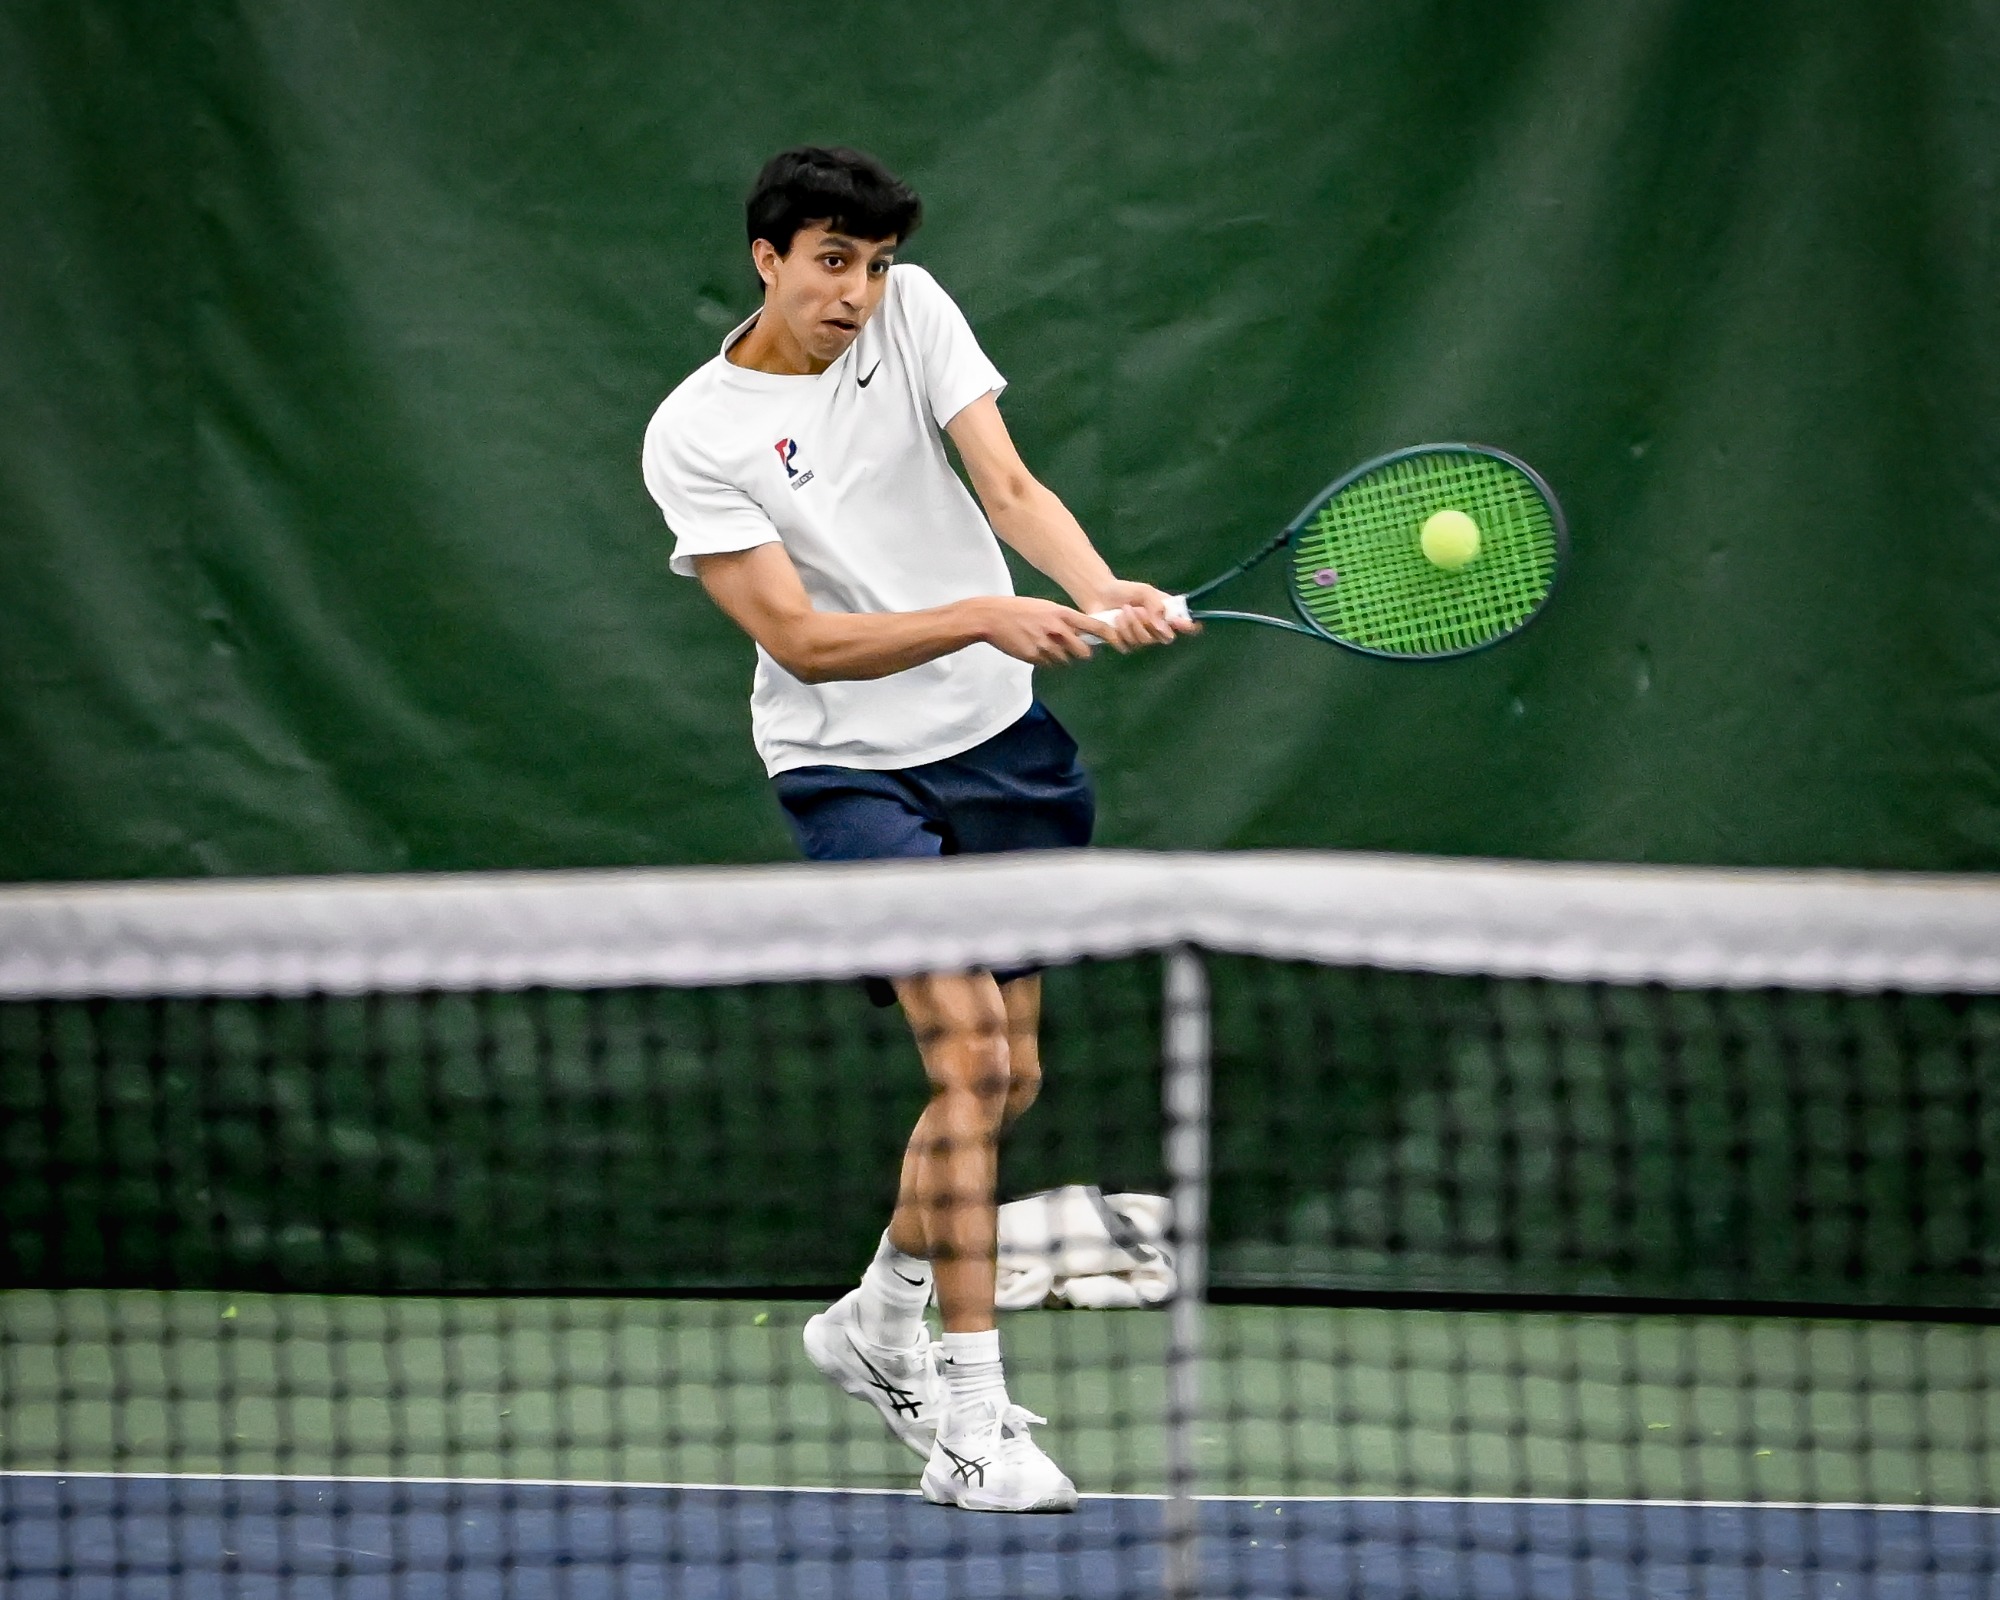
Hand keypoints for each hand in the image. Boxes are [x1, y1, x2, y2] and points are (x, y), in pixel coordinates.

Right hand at [971, 596, 1112, 666]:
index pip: (1092, 625)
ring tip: (1044, 644)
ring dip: (1059, 656)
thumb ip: (1062, 619)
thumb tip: (1079, 632)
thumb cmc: (1019, 610)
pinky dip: (1045, 660)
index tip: (1116, 639)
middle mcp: (1056, 629)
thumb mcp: (1045, 608)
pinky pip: (1048, 663)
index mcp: (1060, 613)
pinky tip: (1033, 648)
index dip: (1107, 634)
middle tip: (1075, 650)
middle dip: (1080, 653)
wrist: (992, 617)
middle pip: (1082, 651)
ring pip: (1064, 659)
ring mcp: (1045, 644)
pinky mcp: (1033, 656)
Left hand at [1079, 579, 1199, 651]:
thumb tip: (1162, 627)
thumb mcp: (1144, 591)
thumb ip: (1156, 606)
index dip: (1189, 628)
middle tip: (1136, 609)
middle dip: (1149, 623)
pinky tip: (1115, 620)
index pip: (1187, 627)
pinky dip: (1120, 631)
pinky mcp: (1125, 644)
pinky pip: (1127, 645)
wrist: (1100, 594)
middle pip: (1165, 638)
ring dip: (1131, 624)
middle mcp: (1158, 630)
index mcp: (1167, 614)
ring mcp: (1142, 639)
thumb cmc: (1125, 591)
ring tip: (1123, 610)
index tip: (1182, 623)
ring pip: (1144, 641)